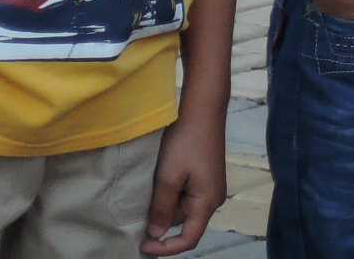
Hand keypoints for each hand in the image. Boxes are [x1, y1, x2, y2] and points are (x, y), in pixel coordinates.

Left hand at [140, 105, 225, 255]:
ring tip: (151, 185)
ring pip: (183, 208)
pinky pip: (186, 194)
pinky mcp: (205, 176)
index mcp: (207, 202)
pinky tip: (161, 177)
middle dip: (162, 219)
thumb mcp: (168, 177)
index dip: (165, 248)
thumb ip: (161, 208)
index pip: (189, 239)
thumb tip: (155, 234)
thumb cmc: (186, 141)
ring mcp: (210, 186)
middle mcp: (213, 198)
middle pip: (184, 223)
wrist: (202, 109)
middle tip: (140, 206)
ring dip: (165, 203)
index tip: (142, 246)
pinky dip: (171, 192)